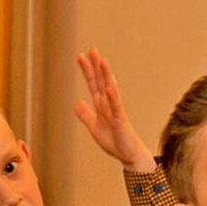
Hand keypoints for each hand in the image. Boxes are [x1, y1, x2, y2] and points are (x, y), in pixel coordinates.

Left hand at [74, 49, 158, 172]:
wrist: (129, 155)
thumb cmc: (115, 141)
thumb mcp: (94, 127)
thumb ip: (86, 115)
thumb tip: (77, 102)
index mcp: (102, 105)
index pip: (93, 84)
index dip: (87, 71)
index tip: (81, 57)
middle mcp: (109, 104)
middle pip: (101, 82)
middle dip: (96, 67)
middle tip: (92, 50)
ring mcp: (116, 111)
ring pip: (110, 90)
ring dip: (106, 76)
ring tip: (101, 62)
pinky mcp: (120, 121)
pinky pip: (116, 108)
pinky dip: (112, 98)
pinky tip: (108, 88)